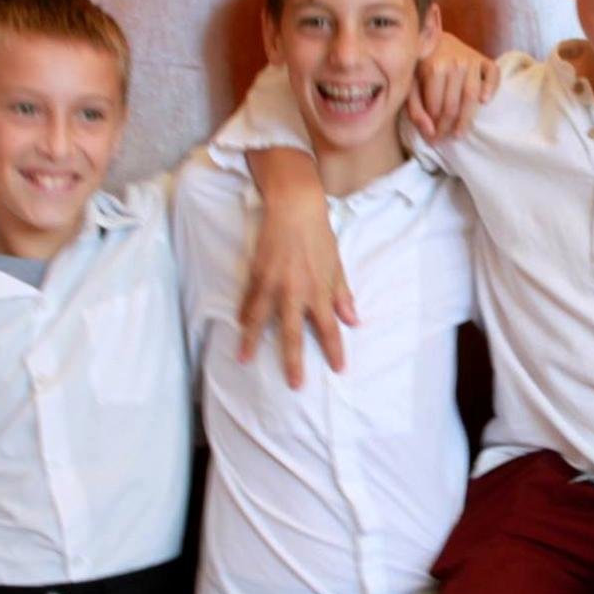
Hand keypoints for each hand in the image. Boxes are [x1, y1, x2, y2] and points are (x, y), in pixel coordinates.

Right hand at [237, 189, 355, 387]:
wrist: (296, 208)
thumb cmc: (320, 236)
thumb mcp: (337, 266)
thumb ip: (343, 296)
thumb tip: (354, 321)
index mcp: (320, 292)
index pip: (329, 328)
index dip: (334, 350)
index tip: (339, 369)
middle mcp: (296, 292)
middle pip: (293, 335)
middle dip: (293, 362)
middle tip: (294, 384)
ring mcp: (273, 284)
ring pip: (260, 320)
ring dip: (252, 341)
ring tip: (244, 360)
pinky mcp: (256, 273)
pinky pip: (248, 299)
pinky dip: (243, 314)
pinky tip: (239, 326)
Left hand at [407, 33, 499, 141]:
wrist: (434, 37)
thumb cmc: (420, 64)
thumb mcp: (410, 84)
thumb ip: (415, 108)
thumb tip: (430, 132)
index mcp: (434, 66)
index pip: (437, 106)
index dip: (434, 126)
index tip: (432, 139)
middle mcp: (455, 63)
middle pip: (454, 104)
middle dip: (448, 127)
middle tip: (444, 140)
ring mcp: (472, 60)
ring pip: (472, 95)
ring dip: (466, 118)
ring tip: (459, 134)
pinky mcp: (484, 60)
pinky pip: (493, 75)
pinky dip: (491, 88)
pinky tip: (485, 101)